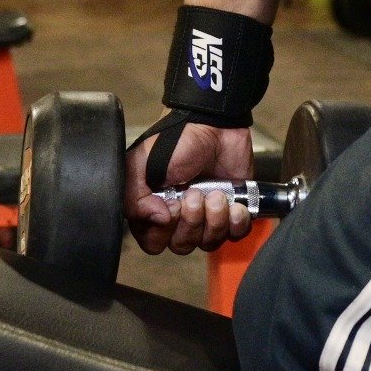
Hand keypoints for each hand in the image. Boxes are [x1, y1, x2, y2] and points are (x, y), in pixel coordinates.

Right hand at [125, 122, 255, 255]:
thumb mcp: (140, 166)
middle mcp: (178, 219)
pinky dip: (236, 222)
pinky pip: (235, 235)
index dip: (163, 232)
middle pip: (182, 245)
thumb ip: (133, 198)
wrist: (214, 124)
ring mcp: (206, 216)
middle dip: (191, 222)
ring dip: (215, 220)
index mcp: (152, 211)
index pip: (153, 243)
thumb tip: (157, 220)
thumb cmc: (176, 142)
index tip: (170, 206)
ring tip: (216, 194)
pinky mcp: (232, 211)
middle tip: (195, 194)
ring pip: (209, 242)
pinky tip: (234, 204)